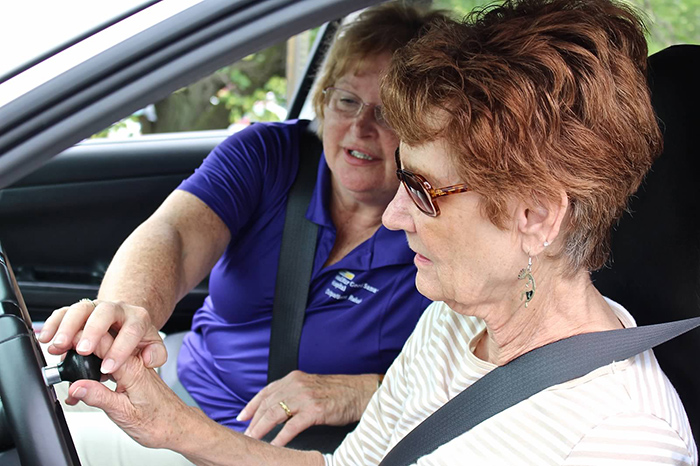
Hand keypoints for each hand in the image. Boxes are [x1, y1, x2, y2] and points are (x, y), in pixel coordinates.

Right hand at [37, 299, 165, 374]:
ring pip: (81, 308)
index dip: (120, 349)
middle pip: (105, 312)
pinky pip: (63, 311)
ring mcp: (96, 307)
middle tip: (83, 350)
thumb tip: (147, 359)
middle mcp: (117, 309)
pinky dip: (52, 323)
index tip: (108, 368)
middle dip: (93, 331)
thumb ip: (155, 355)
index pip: (132, 330)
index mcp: (138, 318)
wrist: (126, 320)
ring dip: (67, 327)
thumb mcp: (153, 347)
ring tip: (58, 346)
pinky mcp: (78, 310)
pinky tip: (46, 338)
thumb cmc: (137, 338)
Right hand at [66, 334, 196, 449]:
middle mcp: (133, 361)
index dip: (82, 341)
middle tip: (59, 349)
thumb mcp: (125, 414)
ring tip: (65, 356)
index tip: (62, 346)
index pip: (104, 344)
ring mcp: (131, 362)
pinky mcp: (128, 369)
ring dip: (84, 347)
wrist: (176, 424)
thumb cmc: (157, 421)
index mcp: (133, 368)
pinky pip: (107, 357)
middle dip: (79, 339)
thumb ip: (100, 398)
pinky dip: (90, 361)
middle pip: (102, 338)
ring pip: (104, 345)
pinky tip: (79, 373)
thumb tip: (76, 387)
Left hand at [238, 371, 378, 445]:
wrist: (359, 392)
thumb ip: (293, 393)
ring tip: (254, 440)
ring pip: (275, 414)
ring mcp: (305, 397)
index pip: (266, 392)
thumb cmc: (337, 392)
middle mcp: (296, 385)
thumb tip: (276, 408)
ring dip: (261, 429)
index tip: (242, 417)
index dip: (252, 405)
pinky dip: (280, 437)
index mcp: (294, 378)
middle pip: (267, 404)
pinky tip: (274, 445)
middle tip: (246, 434)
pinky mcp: (315, 411)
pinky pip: (292, 426)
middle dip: (254, 421)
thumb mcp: (310, 386)